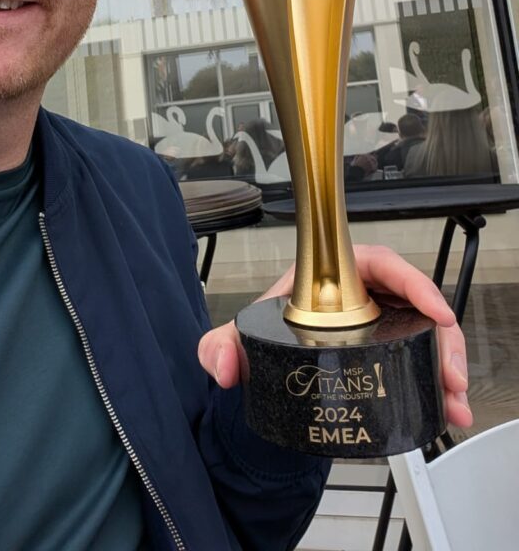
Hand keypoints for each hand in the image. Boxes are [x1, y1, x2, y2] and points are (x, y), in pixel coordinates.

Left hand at [197, 244, 471, 428]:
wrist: (267, 375)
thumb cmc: (262, 337)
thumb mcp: (239, 339)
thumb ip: (219, 347)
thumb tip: (224, 365)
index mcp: (330, 279)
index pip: (376, 263)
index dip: (411, 280)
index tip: (434, 309)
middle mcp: (360, 297)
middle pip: (414, 302)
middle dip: (441, 335)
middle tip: (449, 372)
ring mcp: (378, 326)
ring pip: (425, 333)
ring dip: (446, 364)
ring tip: (452, 398)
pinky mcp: (387, 354)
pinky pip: (421, 360)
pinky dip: (439, 384)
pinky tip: (447, 409)